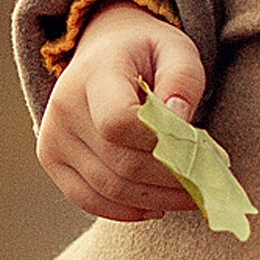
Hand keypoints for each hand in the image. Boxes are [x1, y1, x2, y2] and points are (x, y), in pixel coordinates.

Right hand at [35, 3, 209, 221]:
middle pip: (120, 163)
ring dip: (156, 199)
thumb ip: (183, 79)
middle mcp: (64, 106)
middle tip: (208, 183)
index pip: (119, 123)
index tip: (200, 148)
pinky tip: (156, 207)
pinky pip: (87, 199)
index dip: (161, 145)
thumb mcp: (175, 49)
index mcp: (96, 73)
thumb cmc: (147, 52)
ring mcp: (52, 136)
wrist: (103, 49)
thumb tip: (179, 121)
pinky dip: (125, 211)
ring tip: (190, 196)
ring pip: (108, 188)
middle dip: (171, 179)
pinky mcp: (51, 158)